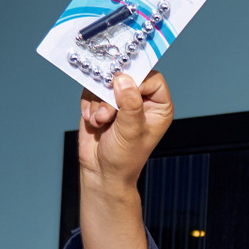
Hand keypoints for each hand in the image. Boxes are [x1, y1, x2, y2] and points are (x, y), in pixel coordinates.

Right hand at [78, 71, 174, 193]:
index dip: (136, 80)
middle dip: (112, 93)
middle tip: (108, 113)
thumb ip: (130, 105)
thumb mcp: (131, 132)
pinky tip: (92, 120)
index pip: (152, 78)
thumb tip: (124, 79)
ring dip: (99, 102)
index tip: (121, 91)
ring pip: (106, 82)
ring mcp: (120, 99)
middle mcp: (141, 99)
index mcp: (159, 106)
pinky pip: (91, 89)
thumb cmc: (124, 158)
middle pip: (127, 75)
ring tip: (101, 122)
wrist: (101, 172)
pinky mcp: (101, 101)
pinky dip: (89, 104)